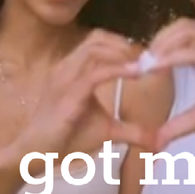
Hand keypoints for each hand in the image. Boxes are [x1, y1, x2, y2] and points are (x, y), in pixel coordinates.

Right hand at [12, 29, 151, 157]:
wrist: (36, 155)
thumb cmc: (67, 138)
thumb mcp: (107, 131)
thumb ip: (132, 131)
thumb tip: (157, 141)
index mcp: (73, 70)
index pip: (98, 41)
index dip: (123, 44)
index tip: (146, 57)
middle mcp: (67, 68)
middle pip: (97, 38)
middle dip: (125, 44)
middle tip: (148, 59)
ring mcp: (64, 79)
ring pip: (94, 49)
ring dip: (123, 53)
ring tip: (143, 65)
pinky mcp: (67, 96)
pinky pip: (94, 73)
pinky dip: (118, 70)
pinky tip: (136, 74)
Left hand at [147, 18, 194, 149]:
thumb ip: (179, 124)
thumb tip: (157, 139)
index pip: (182, 34)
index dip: (159, 44)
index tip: (139, 64)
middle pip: (182, 26)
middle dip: (158, 40)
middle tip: (140, 62)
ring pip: (188, 33)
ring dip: (162, 46)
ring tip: (146, 64)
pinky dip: (174, 56)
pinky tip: (158, 67)